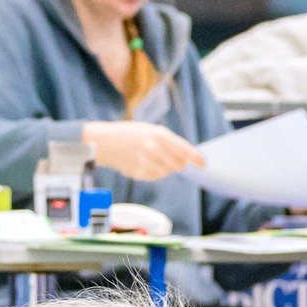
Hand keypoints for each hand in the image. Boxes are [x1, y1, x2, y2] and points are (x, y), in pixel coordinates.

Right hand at [82, 120, 205, 180]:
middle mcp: (153, 148)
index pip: (184, 150)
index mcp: (158, 134)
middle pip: (178, 164)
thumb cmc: (129, 134)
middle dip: (180, 164)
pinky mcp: (139, 172)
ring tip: (154, 159)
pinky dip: (155, 172)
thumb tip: (186, 156)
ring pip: (167, 172)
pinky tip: (145, 164)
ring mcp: (146, 161)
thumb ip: (168, 141)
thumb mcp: (150, 130)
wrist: (104, 142)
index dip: (196, 158)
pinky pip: (155, 176)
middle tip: (176, 161)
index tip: (202, 163)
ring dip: (166, 168)